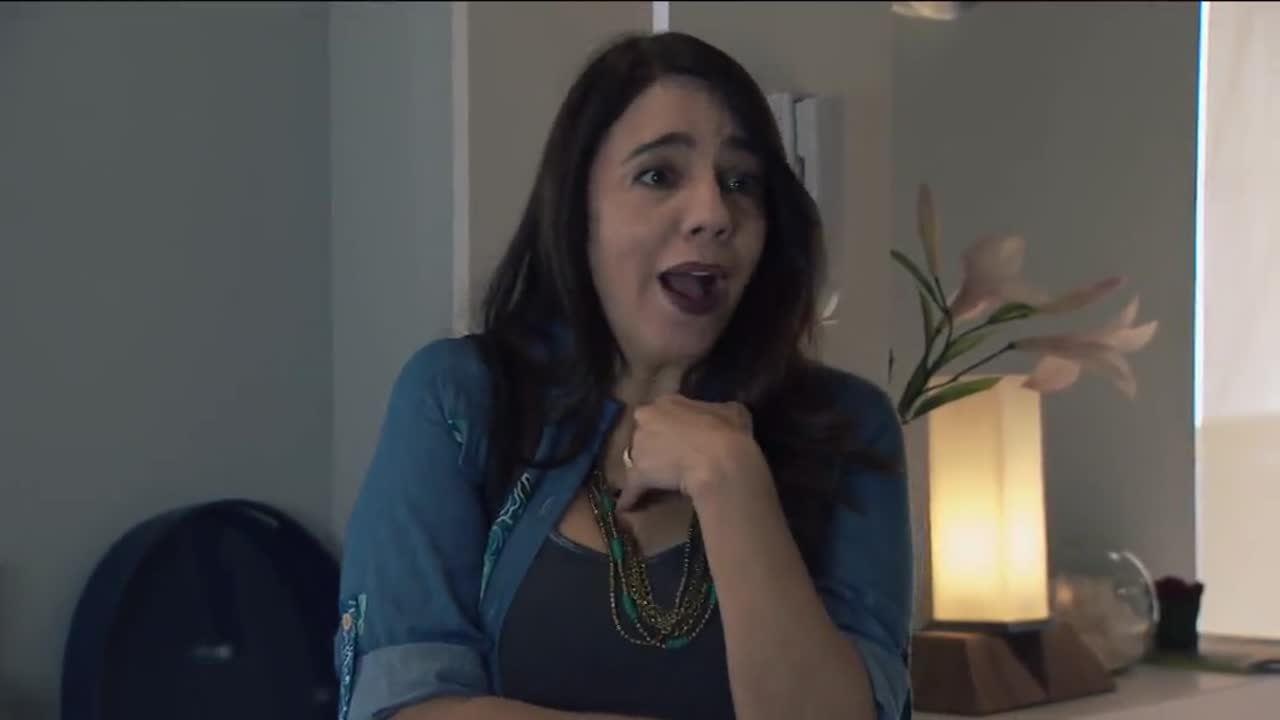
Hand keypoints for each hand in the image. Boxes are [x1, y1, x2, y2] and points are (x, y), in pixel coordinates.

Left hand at [616, 394, 761, 511]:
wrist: (719, 460)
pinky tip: (628, 507)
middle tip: (673, 460)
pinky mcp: (638, 475)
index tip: (682, 438)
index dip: (671, 427)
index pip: (661, 413)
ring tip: (659, 484)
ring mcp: (639, 448)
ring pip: (637, 460)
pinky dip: (631, 498)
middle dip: (655, 447)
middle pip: (645, 435)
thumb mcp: (731, 411)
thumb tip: (720, 420)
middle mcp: (645, 421)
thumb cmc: (727, 432)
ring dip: (647, 471)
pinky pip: (631, 489)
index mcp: (666, 402)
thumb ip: (716, 413)